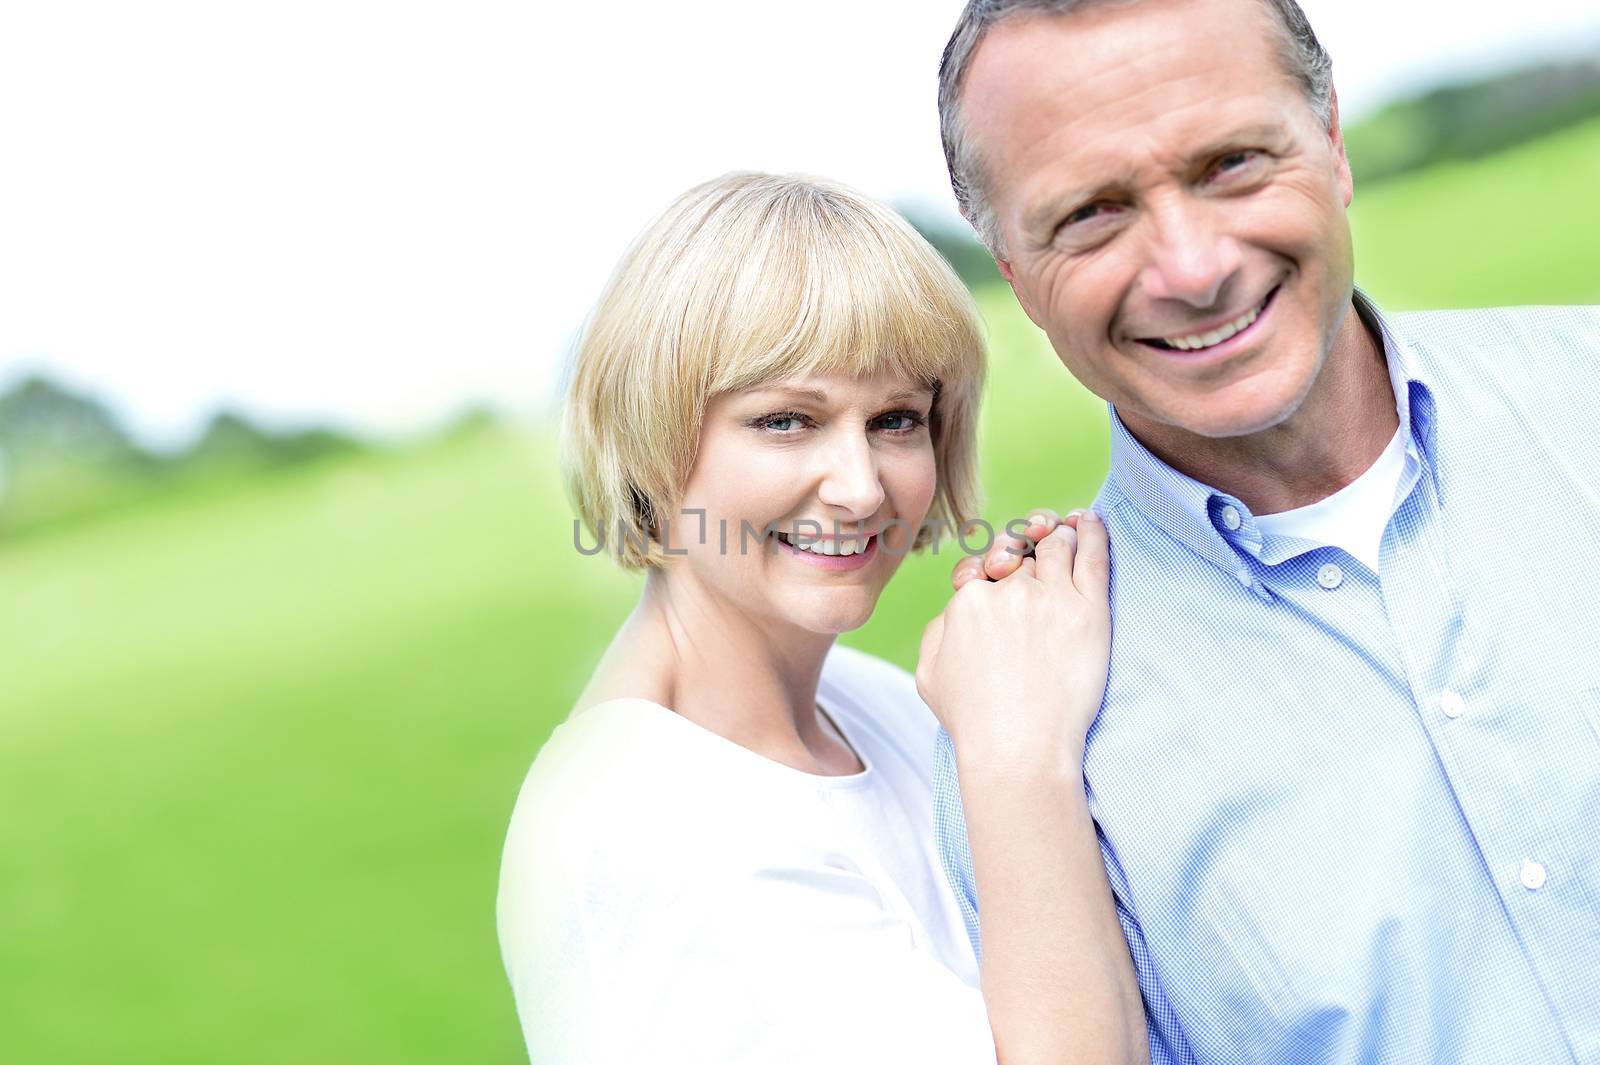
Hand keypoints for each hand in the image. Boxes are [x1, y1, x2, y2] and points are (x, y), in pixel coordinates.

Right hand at [916, 513, 1110, 775]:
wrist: (1018, 749)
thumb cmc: (973, 721)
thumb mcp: (929, 673)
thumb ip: (937, 630)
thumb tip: (954, 609)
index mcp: (968, 600)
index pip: (981, 568)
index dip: (989, 572)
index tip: (999, 582)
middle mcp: (1008, 590)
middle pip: (1021, 555)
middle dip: (1024, 552)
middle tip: (1031, 559)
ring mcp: (1051, 597)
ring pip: (1056, 545)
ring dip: (1057, 535)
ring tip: (1063, 537)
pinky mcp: (1089, 611)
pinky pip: (1092, 554)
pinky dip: (1092, 531)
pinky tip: (1090, 520)